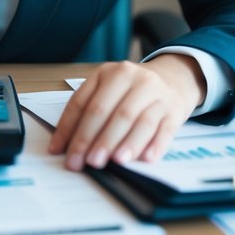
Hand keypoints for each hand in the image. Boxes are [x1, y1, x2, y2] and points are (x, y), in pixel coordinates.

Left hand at [47, 54, 205, 170]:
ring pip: (138, 120)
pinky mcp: (174, 110)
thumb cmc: (133, 90)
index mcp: (109, 73)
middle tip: (86, 161)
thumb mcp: (108, 89)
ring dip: (124, 143)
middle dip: (95, 139)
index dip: (69, 128)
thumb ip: (88, 111)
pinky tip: (145, 159)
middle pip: (109, 111)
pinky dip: (154, 145)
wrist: (173, 78)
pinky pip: (164, 129)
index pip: (83, 102)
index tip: (60, 151)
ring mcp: (156, 93)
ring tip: (113, 162)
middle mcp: (133, 79)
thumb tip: (65, 145)